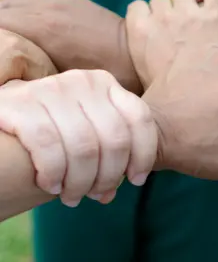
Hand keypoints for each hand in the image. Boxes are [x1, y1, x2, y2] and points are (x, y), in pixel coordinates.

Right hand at [0, 0, 141, 94]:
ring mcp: (59, 0)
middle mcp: (46, 10)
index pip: (0, 28)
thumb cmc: (106, 75)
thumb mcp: (70, 81)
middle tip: (5, 49)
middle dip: (0, 31)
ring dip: (7, 16)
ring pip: (16, 1)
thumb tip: (20, 74)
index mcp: (43, 32)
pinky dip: (22, 0)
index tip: (1, 58)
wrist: (136, 55)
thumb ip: (40, 72)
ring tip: (8, 35)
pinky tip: (22, 10)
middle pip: (4, 14)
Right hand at [0, 70, 156, 206]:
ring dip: (80, 183)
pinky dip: (53, 174)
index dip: (144, 154)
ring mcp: (53, 88)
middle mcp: (84, 81)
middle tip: (97, 194)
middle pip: (115, 139)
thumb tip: (109, 193)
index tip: (136, 180)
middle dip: (110, 176)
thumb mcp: (91, 130)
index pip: (140, 119)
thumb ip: (108, 154)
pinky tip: (50, 185)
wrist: (13, 115)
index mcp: (106, 84)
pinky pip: (49, 148)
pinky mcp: (22, 104)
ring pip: (84, 148)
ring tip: (72, 196)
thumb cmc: (59, 128)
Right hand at [126, 0, 217, 88]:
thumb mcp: (140, 83)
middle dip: (164, 12)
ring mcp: (189, 13)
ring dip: (184, 5)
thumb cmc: (166, 95)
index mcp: (140, 29)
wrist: (200, 95)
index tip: (149, 29)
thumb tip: (123, 82)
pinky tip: (207, 7)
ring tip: (189, 23)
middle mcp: (163, 15)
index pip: (136, 7)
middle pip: (159, 0)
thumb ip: (133, 67)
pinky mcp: (215, 14)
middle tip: (171, 31)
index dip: (142, 16)